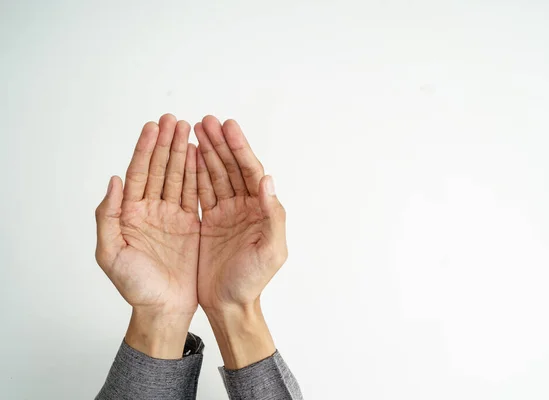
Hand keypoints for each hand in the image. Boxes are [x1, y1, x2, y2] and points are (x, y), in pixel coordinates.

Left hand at [95, 114, 199, 357]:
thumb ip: (108, 216)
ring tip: (190, 130)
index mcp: (130, 214)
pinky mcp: (191, 225)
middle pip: (159, 169)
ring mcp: (172, 217)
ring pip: (178, 177)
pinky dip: (197, 174)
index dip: (145, 149)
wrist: (164, 309)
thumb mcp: (111, 253)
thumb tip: (113, 180)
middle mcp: (151, 211)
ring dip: (183, 153)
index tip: (153, 126)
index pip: (138, 173)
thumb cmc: (135, 286)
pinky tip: (201, 157)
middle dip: (166, 143)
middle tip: (174, 119)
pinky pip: (194, 194)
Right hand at [194, 116, 287, 367]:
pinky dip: (195, 173)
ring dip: (207, 152)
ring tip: (194, 129)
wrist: (229, 304)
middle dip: (220, 143)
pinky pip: (202, 191)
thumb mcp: (271, 250)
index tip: (228, 126)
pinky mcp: (209, 222)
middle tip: (206, 120)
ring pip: (216, 175)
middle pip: (232, 167)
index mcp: (262, 211)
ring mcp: (226, 213)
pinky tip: (187, 156)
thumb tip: (268, 179)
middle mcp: (245, 207)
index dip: (240, 148)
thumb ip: (272, 215)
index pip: (251, 171)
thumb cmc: (252, 281)